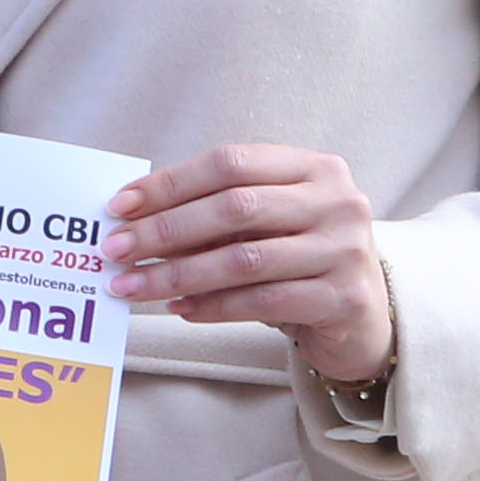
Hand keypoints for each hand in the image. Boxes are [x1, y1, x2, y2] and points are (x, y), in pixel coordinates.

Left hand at [102, 141, 392, 381]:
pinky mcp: (343, 297)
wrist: (364, 318)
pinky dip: (213, 306)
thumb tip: (134, 221)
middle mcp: (337, 200)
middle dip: (165, 230)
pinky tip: (179, 309)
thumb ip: (216, 215)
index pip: (230, 162)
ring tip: (133, 286)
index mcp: (314, 166)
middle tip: (115, 250)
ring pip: (244, 259)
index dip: (170, 183)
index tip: (120, 205)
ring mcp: (345, 249)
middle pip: (235, 207)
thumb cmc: (300, 259)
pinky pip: (262, 301)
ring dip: (178, 274)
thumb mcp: (267, 224)